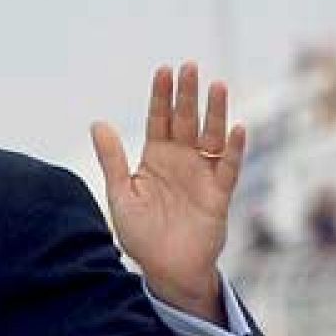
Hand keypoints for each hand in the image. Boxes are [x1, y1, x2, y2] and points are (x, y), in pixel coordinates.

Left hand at [91, 62, 245, 321]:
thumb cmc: (140, 233)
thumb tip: (97, 123)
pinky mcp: (219, 195)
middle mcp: (181, 161)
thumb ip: (112, 159)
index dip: (161, 96)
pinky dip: (234, 149)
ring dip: (215, 113)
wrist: (164, 269)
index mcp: (155, 158)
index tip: (163, 70)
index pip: (160, 120)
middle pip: (186, 121)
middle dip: (187, 95)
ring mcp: (202, 176)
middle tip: (189, 66)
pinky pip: (229, 168)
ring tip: (216, 86)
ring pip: (212, 137)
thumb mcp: (121, 193)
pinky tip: (237, 128)